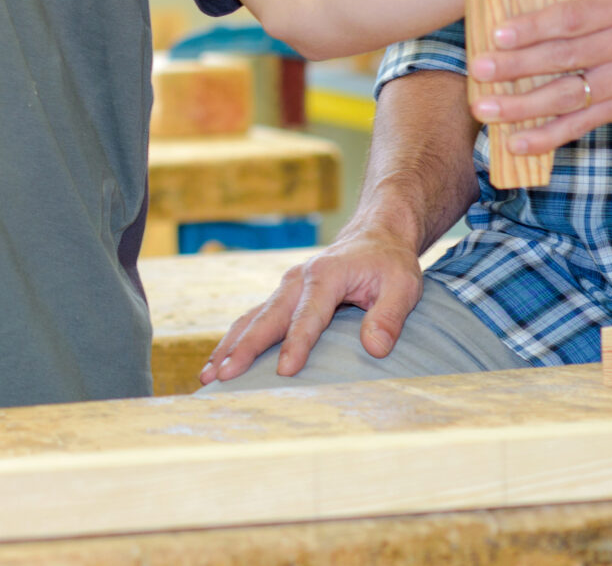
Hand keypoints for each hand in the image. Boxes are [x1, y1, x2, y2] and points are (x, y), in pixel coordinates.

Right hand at [198, 221, 425, 383]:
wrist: (374, 235)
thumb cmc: (389, 263)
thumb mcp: (403, 285)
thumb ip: (389, 316)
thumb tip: (375, 349)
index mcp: (326, 275)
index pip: (308, 315)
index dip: (297, 344)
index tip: (285, 371)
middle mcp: (298, 280)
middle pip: (267, 318)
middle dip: (244, 348)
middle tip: (224, 377)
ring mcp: (286, 287)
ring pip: (252, 319)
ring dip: (230, 345)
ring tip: (209, 375)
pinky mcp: (283, 297)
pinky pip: (254, 319)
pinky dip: (235, 339)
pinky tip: (220, 361)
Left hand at [469, 0, 611, 152]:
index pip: (573, 19)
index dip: (534, 27)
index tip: (497, 33)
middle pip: (566, 59)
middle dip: (517, 66)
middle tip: (478, 70)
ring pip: (569, 97)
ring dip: (522, 107)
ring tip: (485, 110)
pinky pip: (581, 125)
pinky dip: (547, 136)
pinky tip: (516, 142)